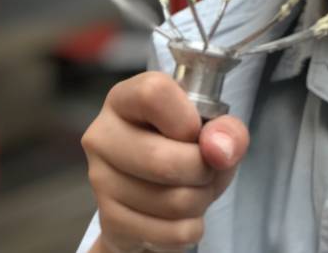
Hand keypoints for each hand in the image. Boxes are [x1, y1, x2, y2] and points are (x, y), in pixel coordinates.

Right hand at [82, 71, 249, 252]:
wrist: (153, 196)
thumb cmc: (182, 149)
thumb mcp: (212, 130)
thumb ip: (227, 130)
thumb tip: (220, 149)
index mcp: (124, 99)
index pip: (153, 94)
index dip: (187, 120)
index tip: (196, 132)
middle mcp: (102, 135)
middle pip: (163, 160)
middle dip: (204, 171)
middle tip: (207, 169)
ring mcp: (100, 179)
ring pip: (173, 201)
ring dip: (201, 200)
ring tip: (194, 189)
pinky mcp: (109, 220)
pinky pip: (171, 233)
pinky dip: (191, 227)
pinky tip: (180, 214)